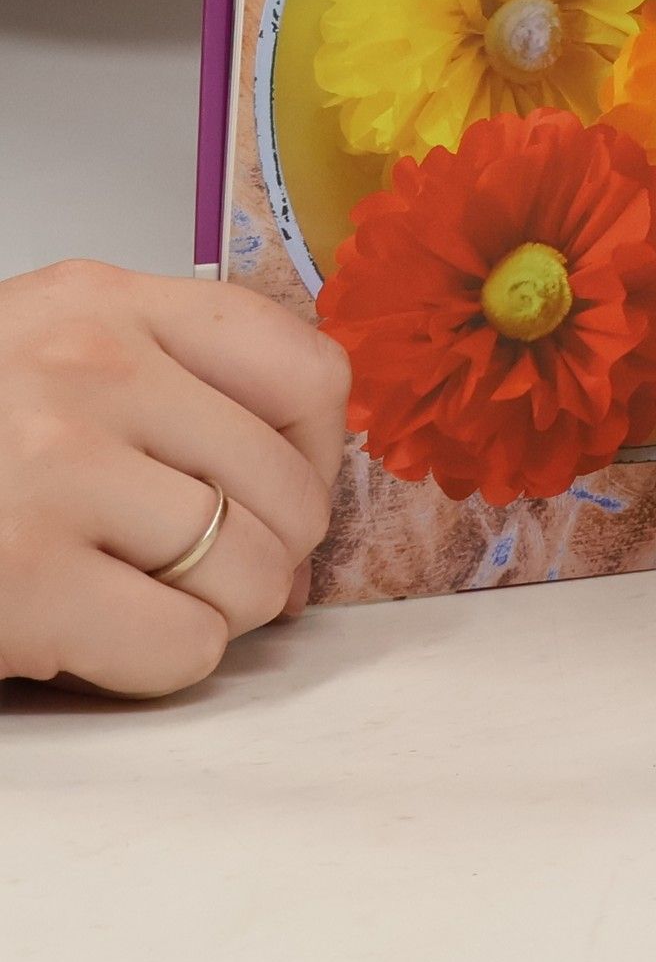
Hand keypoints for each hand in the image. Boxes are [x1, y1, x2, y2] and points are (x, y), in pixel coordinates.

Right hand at [0, 260, 348, 696]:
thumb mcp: (45, 349)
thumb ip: (167, 374)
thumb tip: (306, 478)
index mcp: (105, 300)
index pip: (309, 368)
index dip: (320, 449)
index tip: (288, 481)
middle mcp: (90, 370)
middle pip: (292, 488)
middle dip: (275, 550)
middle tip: (219, 566)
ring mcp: (54, 474)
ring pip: (255, 573)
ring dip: (224, 611)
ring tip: (157, 598)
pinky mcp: (21, 582)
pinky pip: (184, 645)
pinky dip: (166, 661)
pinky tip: (107, 636)